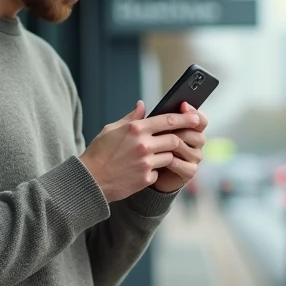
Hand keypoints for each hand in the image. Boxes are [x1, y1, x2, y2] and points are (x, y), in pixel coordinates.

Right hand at [80, 101, 199, 201]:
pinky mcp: (146, 179)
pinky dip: (156, 171)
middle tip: (191, 136)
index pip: (167, 120)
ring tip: (160, 155)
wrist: (90, 181)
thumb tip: (142, 105)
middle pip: (174, 139)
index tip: (196, 117)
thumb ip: (130, 118)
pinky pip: (159, 172)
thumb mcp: (111, 130)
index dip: (185, 118)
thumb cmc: (98, 153)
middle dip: (183, 137)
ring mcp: (145, 163)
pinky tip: (145, 170)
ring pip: (170, 156)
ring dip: (168, 155)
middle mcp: (143, 145)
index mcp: (135, 129)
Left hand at [152, 102, 208, 192]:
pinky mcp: (190, 171)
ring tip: (161, 143)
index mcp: (190, 128)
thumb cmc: (149, 148)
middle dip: (182, 130)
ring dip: (175, 146)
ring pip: (190, 149)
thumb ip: (144, 119)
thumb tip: (140, 104)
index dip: (193, 113)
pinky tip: (161, 159)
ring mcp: (194, 158)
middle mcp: (195, 142)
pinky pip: (185, 164)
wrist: (146, 171)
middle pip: (198, 134)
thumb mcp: (146, 131)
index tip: (183, 105)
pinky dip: (173, 161)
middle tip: (168, 128)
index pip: (200, 120)